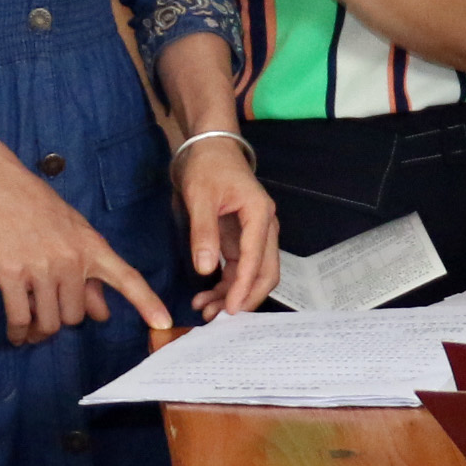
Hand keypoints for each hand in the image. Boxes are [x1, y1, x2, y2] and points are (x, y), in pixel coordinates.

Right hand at [0, 168, 169, 340]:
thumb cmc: (38, 207)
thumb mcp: (75, 232)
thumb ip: (90, 272)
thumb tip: (101, 314)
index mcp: (93, 247)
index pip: (127, 279)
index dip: (147, 303)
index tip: (163, 323)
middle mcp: (71, 260)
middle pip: (76, 316)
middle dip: (63, 318)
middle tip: (50, 312)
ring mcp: (41, 268)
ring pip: (50, 322)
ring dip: (40, 331)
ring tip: (32, 328)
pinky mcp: (10, 274)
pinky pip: (20, 318)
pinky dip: (19, 332)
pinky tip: (17, 334)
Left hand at [178, 135, 279, 315]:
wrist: (210, 147)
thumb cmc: (208, 166)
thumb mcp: (200, 196)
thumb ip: (204, 232)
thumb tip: (205, 269)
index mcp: (260, 215)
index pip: (256, 259)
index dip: (244, 287)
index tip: (231, 310)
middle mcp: (264, 227)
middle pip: (265, 272)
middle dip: (244, 297)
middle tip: (219, 318)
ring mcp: (254, 235)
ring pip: (252, 274)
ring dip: (232, 294)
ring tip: (205, 311)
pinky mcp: (241, 239)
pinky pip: (239, 269)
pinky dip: (225, 285)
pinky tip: (205, 296)